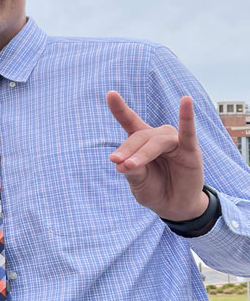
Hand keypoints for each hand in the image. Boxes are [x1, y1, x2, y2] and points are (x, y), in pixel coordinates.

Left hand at [107, 91, 208, 220]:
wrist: (174, 206)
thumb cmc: (154, 189)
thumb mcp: (137, 182)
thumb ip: (132, 171)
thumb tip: (123, 164)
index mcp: (141, 141)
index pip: (129, 121)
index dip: (119, 108)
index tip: (110, 94)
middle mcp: (157, 137)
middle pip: (139, 137)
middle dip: (127, 151)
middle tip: (117, 163)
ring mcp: (174, 142)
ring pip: (156, 141)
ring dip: (142, 154)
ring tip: (132, 166)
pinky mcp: (190, 150)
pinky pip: (188, 132)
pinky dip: (187, 117)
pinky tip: (186, 101)